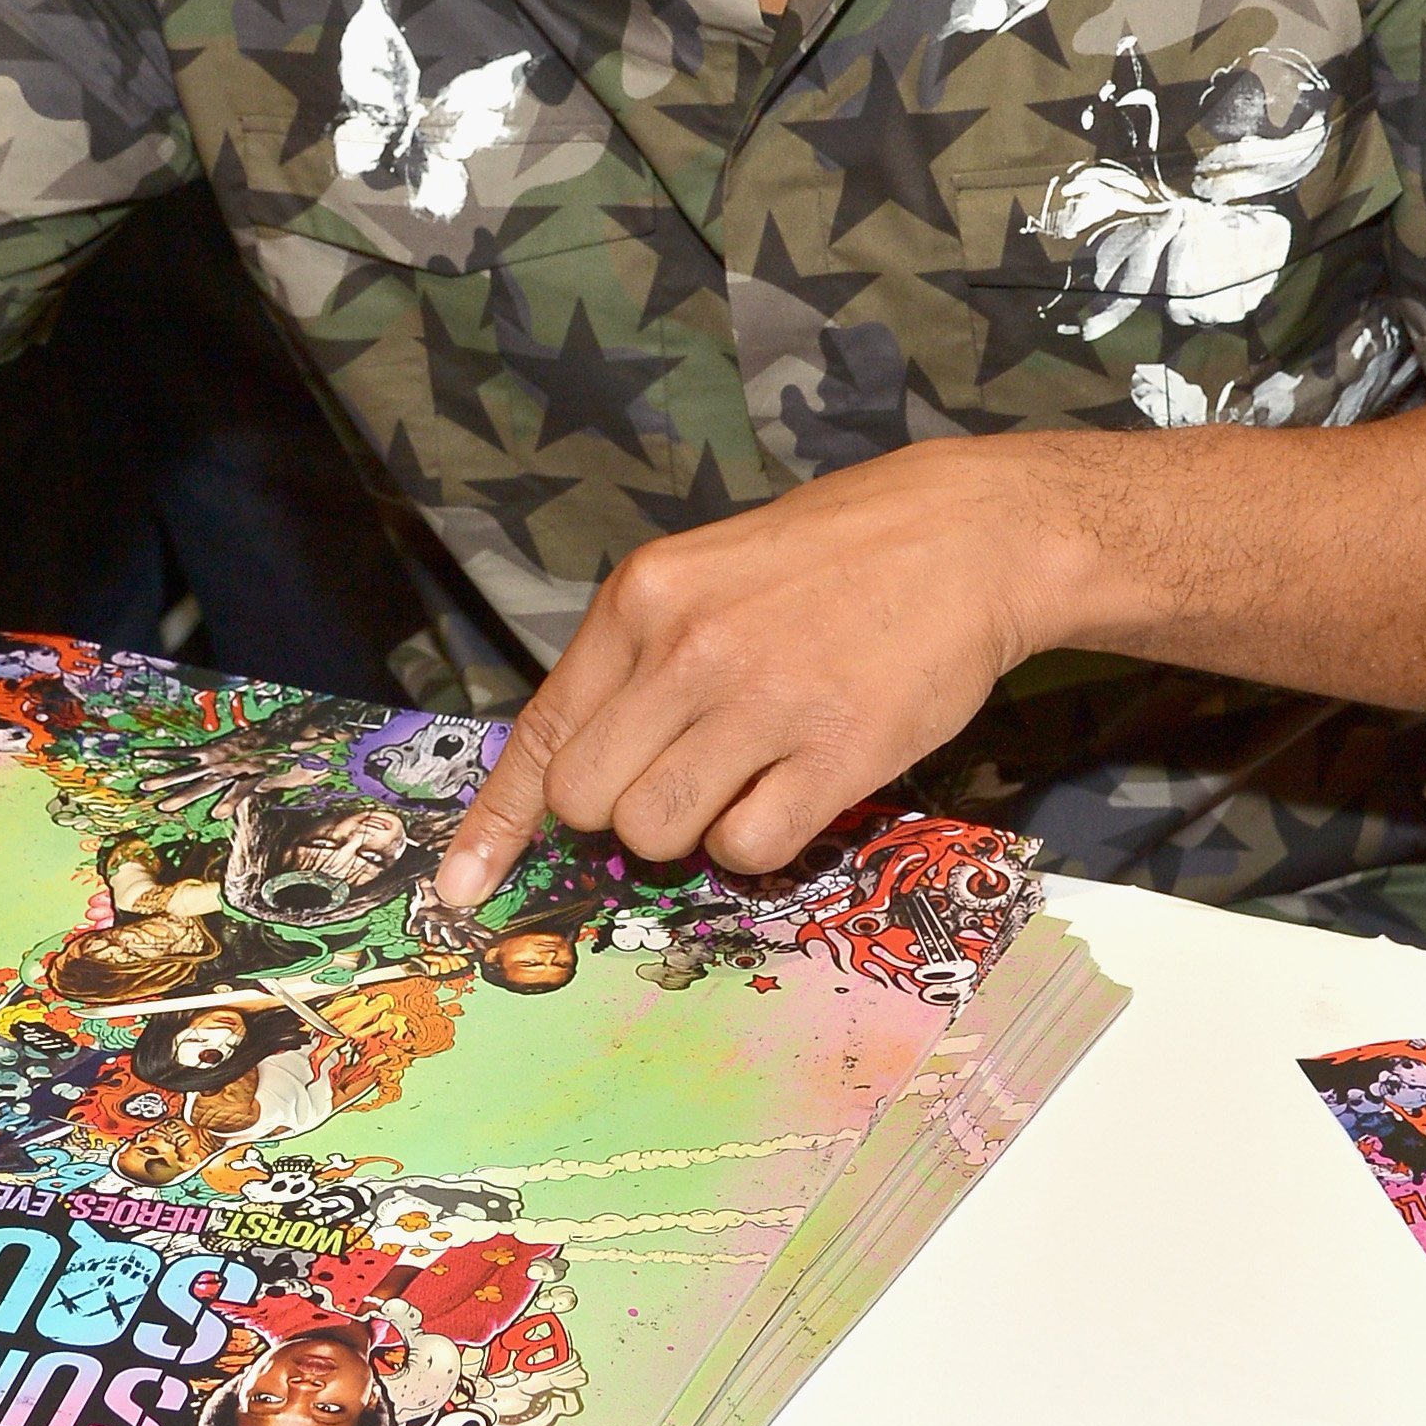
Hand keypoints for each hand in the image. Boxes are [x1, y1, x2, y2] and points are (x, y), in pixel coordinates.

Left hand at [432, 440, 1079, 910]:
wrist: (966, 537)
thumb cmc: (831, 559)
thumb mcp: (705, 575)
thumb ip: (637, 659)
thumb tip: (579, 769)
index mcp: (644, 598)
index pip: (542, 731)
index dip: (497, 823)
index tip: (460, 887)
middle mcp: (690, 650)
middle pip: (589, 800)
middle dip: (618, 814)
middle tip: (677, 780)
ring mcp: (764, 703)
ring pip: (659, 833)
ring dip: (689, 830)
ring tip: (744, 775)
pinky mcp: (838, 752)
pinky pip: (749, 849)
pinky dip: (757, 842)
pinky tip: (792, 789)